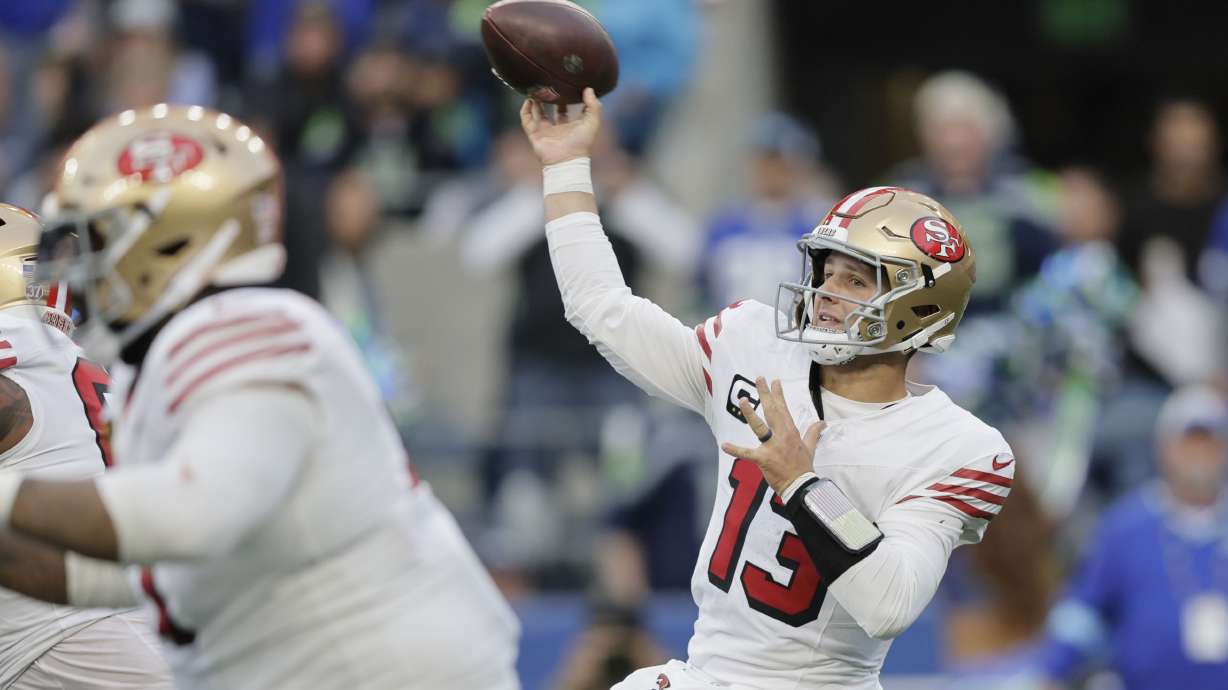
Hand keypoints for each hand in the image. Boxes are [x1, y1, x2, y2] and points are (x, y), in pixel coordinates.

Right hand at [519, 87, 602, 165]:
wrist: (566, 160)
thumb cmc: (582, 143)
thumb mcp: (592, 122)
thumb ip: (593, 105)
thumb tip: (588, 89)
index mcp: (572, 125)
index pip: (569, 109)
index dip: (567, 98)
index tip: (566, 85)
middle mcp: (559, 128)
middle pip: (553, 110)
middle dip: (551, 99)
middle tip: (548, 85)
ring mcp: (546, 132)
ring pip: (539, 114)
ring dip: (536, 102)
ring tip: (535, 90)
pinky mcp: (535, 135)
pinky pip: (527, 121)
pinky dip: (525, 111)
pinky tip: (528, 100)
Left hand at [720, 378, 825, 496]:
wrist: (800, 485)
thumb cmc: (803, 466)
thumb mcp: (810, 447)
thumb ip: (813, 432)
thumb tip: (822, 422)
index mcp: (791, 431)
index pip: (783, 409)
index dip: (778, 394)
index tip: (774, 381)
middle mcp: (782, 435)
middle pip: (772, 411)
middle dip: (765, 394)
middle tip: (759, 379)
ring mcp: (772, 447)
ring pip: (760, 426)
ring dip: (750, 413)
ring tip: (743, 400)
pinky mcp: (763, 459)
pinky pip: (747, 453)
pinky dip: (735, 450)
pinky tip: (724, 445)